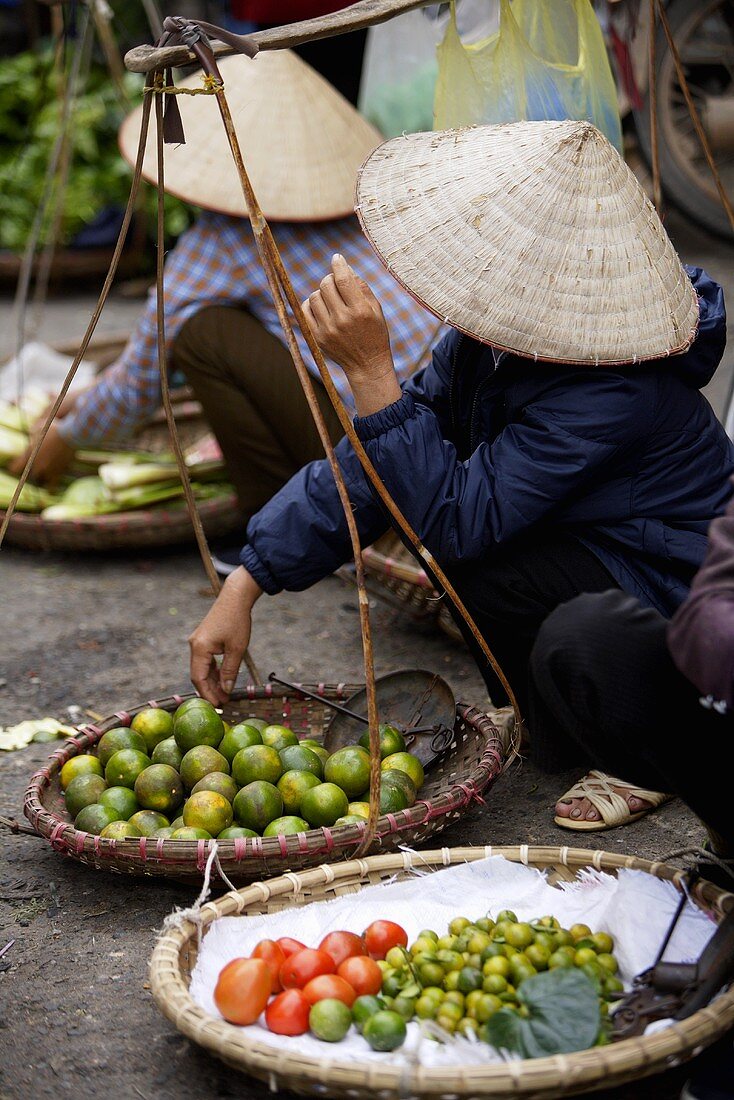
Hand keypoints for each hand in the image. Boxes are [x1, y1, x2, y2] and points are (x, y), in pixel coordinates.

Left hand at [9, 422, 74, 487]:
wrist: (71, 435)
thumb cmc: (55, 429)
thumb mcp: (40, 428)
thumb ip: (34, 434)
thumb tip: (32, 434)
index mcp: (29, 455)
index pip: (15, 468)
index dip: (15, 468)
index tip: (16, 467)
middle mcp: (36, 465)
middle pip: (28, 475)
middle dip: (30, 471)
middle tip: (36, 466)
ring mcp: (48, 471)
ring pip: (40, 481)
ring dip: (41, 478)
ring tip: (44, 476)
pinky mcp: (58, 473)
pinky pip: (51, 487)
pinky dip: (50, 489)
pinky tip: (49, 490)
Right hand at [188, 566, 262, 704]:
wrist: (235, 597)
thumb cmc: (237, 621)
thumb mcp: (237, 649)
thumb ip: (230, 671)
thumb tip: (226, 690)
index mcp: (199, 648)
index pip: (199, 678)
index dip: (208, 694)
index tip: (218, 705)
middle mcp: (194, 645)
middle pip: (198, 675)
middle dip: (210, 690)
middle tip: (223, 703)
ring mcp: (197, 642)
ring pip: (202, 668)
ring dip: (212, 681)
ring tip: (224, 694)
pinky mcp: (203, 639)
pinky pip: (205, 660)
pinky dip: (213, 671)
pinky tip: (222, 680)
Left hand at [302, 254, 401, 415]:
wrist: (367, 364)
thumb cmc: (374, 332)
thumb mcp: (375, 308)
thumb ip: (360, 286)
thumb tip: (343, 266)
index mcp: (360, 311)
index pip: (344, 280)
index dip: (338, 264)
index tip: (337, 258)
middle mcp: (342, 320)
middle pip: (326, 284)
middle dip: (331, 279)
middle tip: (337, 284)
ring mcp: (327, 330)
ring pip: (315, 296)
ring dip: (322, 293)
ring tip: (332, 300)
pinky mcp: (317, 337)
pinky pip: (305, 310)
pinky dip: (311, 304)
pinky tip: (321, 307)